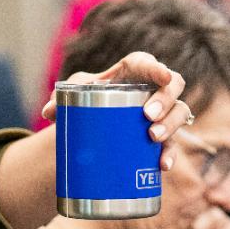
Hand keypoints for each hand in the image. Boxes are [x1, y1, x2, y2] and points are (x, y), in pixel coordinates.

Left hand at [42, 51, 192, 164]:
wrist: (90, 125)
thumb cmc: (86, 99)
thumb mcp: (74, 94)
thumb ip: (61, 98)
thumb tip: (49, 111)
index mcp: (132, 72)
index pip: (148, 64)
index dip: (158, 68)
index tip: (163, 75)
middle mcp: (152, 89)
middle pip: (173, 86)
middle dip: (165, 100)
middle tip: (148, 116)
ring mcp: (161, 113)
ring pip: (180, 112)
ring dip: (171, 124)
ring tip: (153, 137)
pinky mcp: (162, 136)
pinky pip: (173, 143)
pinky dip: (170, 154)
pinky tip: (163, 165)